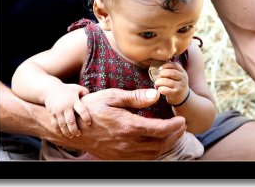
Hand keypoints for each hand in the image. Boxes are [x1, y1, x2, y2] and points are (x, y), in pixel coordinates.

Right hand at [44, 83, 90, 137]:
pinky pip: (54, 125)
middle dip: (75, 130)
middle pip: (70, 121)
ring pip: (62, 125)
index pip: (81, 110)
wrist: (50, 89)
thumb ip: (85, 92)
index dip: (86, 118)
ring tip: (72, 136)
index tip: (89, 123)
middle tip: (79, 134)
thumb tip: (94, 98)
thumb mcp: (77, 88)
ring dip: (67, 132)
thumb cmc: (67, 90)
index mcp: (74, 100)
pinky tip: (63, 134)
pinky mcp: (51, 114)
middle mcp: (65, 106)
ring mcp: (57, 111)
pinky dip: (58, 131)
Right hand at [70, 88, 185, 159]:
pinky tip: (157, 143)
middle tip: (182, 126)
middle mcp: (127, 143)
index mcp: (128, 126)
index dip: (174, 126)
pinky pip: (142, 159)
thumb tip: (156, 95)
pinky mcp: (118, 157)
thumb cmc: (92, 108)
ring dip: (167, 145)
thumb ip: (136, 98)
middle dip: (175, 136)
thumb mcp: (112, 96)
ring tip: (174, 134)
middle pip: (160, 144)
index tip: (182, 120)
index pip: (160, 130)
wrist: (73, 127)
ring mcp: (123, 153)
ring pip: (153, 154)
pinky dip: (154, 152)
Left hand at [154, 62, 188, 105]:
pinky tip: (160, 89)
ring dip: (158, 82)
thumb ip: (171, 70)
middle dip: (161, 74)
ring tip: (157, 83)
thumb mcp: (177, 75)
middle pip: (170, 72)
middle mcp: (183, 78)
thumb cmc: (176, 84)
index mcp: (183, 72)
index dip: (166, 65)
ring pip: (165, 81)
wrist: (183, 96)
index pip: (175, 65)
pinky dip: (159, 89)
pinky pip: (164, 89)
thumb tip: (159, 69)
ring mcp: (180, 86)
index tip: (160, 69)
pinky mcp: (175, 93)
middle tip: (158, 77)